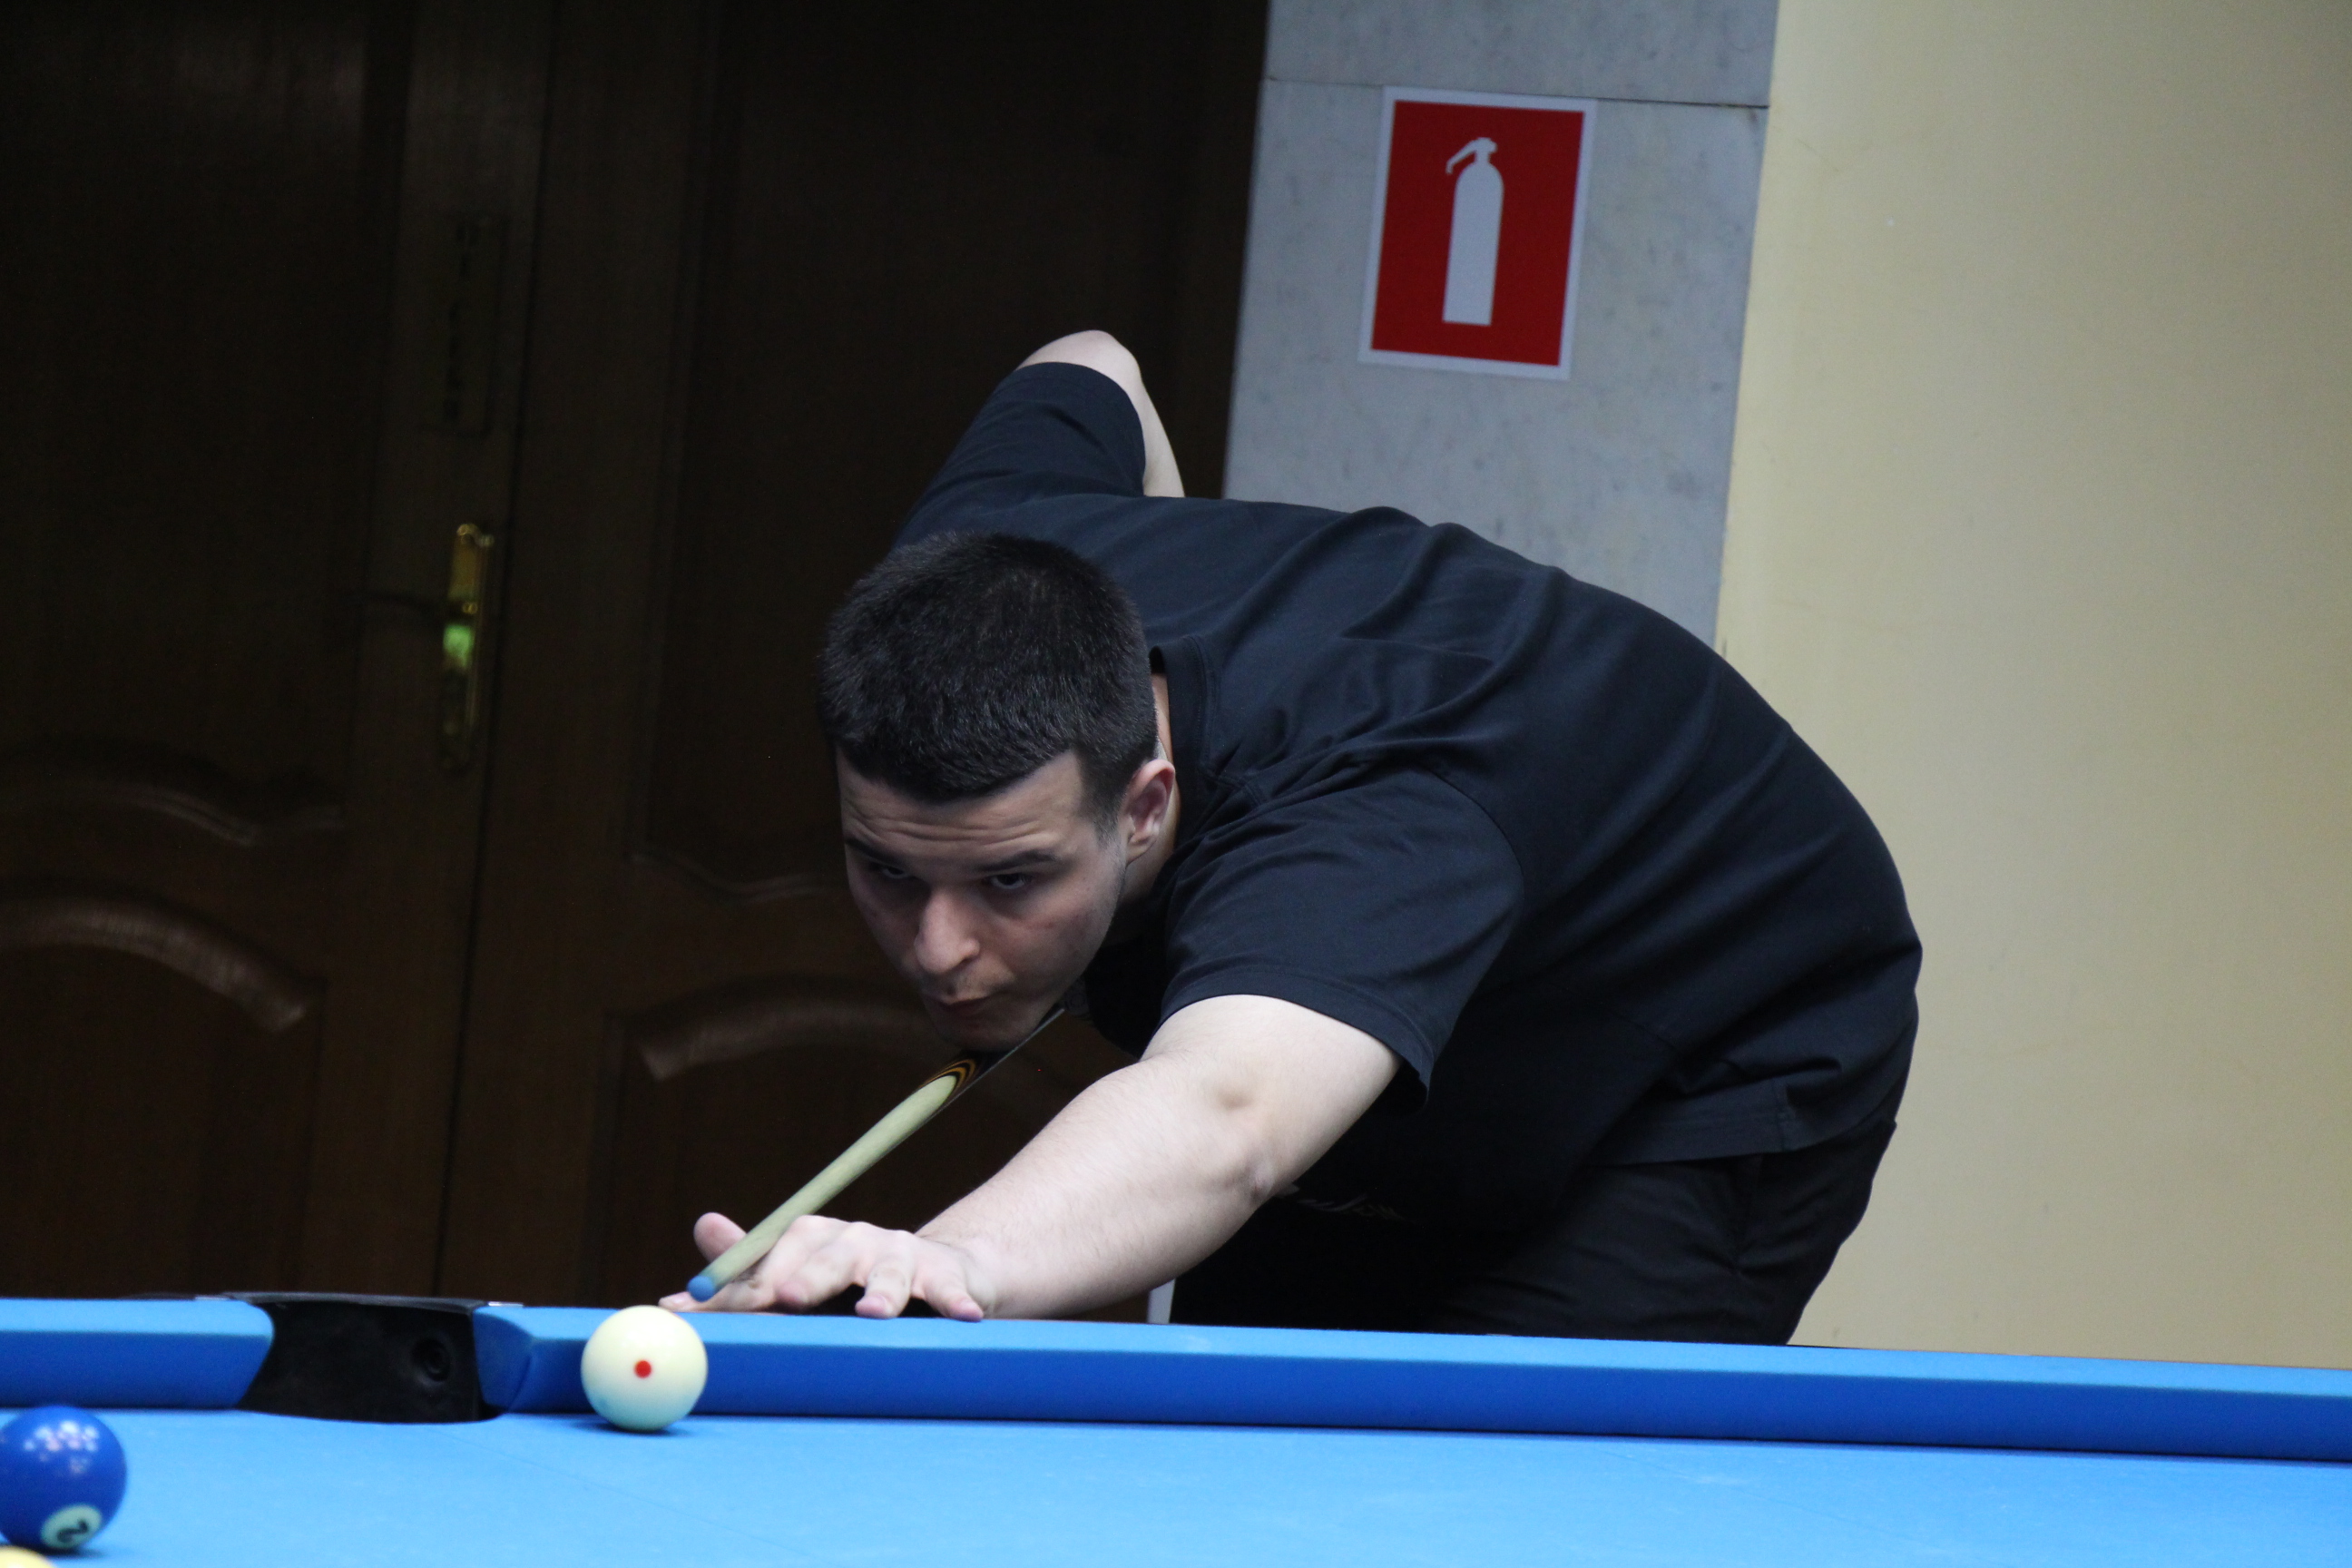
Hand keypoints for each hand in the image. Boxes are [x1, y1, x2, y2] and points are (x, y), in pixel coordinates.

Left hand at [657, 1211, 996, 1320]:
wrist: (939, 1269)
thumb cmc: (853, 1278)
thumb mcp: (797, 1272)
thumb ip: (745, 1270)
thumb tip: (682, 1268)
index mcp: (809, 1239)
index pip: (765, 1263)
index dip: (733, 1288)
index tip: (699, 1309)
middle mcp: (851, 1240)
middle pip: (825, 1256)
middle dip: (806, 1276)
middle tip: (787, 1297)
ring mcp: (899, 1253)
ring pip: (887, 1269)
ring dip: (881, 1291)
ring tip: (875, 1313)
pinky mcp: (944, 1274)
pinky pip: (948, 1289)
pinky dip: (954, 1302)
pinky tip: (964, 1317)